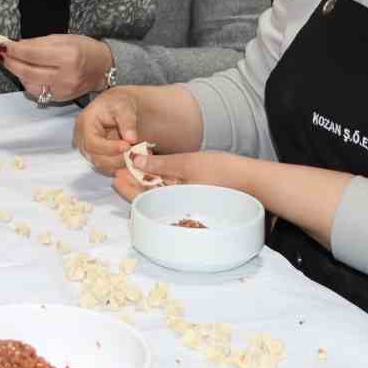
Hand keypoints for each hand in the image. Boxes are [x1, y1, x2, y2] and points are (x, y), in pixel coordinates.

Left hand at [0, 34, 109, 103]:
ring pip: (29, 84)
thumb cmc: (84, 49)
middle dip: (11, 63)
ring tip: (13, 63)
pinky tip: (26, 74)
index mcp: (68, 56)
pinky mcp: (60, 99)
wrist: (103, 68)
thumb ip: (39, 43)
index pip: (32, 54)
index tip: (5, 45)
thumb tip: (16, 45)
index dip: (15, 50)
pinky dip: (27, 82)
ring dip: (17, 73)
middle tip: (3, 55)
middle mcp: (65, 76)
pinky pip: (37, 92)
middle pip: (28, 72)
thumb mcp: (63, 38)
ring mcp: (62, 90)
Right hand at [73, 88, 141, 174]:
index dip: (109, 148)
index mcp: (84, 123)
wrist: (118, 107)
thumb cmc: (118, 104)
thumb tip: (131, 138)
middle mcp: (82, 138)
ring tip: (136, 156)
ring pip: (102, 165)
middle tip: (135, 154)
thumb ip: (128, 122)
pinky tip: (132, 160)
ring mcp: (88, 149)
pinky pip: (107, 167)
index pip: (92, 143)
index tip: (127, 146)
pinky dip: (120, 167)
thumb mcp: (125, 107)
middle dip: (117, 159)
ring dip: (119, 164)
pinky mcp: (96, 156)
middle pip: (95, 158)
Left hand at [110, 150, 237, 203]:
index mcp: (175, 201)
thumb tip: (134, 161)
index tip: (115, 175)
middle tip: (119, 169)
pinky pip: (171, 192)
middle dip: (133, 184)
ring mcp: (186, 202)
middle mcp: (178, 206)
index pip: (142, 198)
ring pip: (158, 194)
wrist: (251, 179)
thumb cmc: (221, 171)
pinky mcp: (193, 196)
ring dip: (145, 182)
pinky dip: (160, 182)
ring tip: (133, 167)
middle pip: (148, 197)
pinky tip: (153, 172)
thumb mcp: (187, 162)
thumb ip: (160, 164)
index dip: (127, 187)